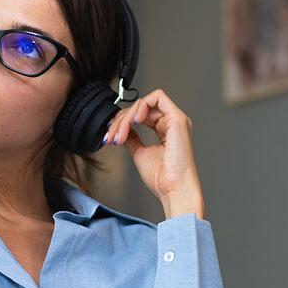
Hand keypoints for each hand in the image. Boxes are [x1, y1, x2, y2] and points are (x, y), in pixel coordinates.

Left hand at [103, 89, 204, 219]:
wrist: (174, 189)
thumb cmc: (163, 179)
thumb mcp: (140, 154)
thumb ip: (132, 139)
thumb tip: (123, 130)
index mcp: (166, 130)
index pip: (141, 115)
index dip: (122, 121)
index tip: (110, 134)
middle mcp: (171, 123)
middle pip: (141, 108)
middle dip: (120, 120)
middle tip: (111, 136)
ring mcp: (175, 119)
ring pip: (145, 103)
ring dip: (127, 116)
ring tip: (119, 135)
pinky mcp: (177, 119)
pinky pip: (157, 98)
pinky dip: (141, 105)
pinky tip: (134, 121)